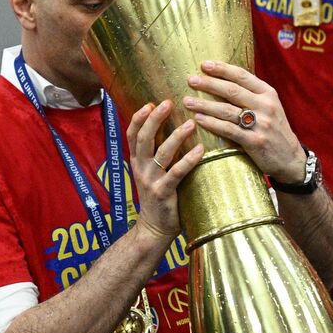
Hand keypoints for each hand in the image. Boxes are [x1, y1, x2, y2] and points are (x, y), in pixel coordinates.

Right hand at [126, 100, 203, 242]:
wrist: (153, 229)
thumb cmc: (158, 198)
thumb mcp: (150, 174)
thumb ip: (155, 155)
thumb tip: (169, 130)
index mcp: (136, 162)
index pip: (132, 134)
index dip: (139, 118)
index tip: (150, 103)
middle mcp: (141, 168)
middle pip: (144, 138)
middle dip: (155, 119)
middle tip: (168, 103)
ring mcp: (151, 180)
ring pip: (161, 152)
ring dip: (176, 136)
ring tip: (191, 123)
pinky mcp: (163, 192)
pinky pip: (177, 172)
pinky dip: (189, 159)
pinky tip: (201, 149)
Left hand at [182, 60, 305, 180]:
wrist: (290, 159)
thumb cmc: (274, 130)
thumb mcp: (269, 107)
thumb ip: (251, 95)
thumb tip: (222, 80)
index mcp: (268, 93)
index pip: (242, 76)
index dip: (222, 69)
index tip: (204, 64)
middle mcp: (266, 106)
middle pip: (232, 90)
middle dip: (209, 84)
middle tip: (191, 80)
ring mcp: (261, 123)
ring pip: (227, 110)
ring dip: (205, 104)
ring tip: (188, 101)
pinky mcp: (255, 141)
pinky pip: (229, 130)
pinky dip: (212, 124)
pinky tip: (199, 119)